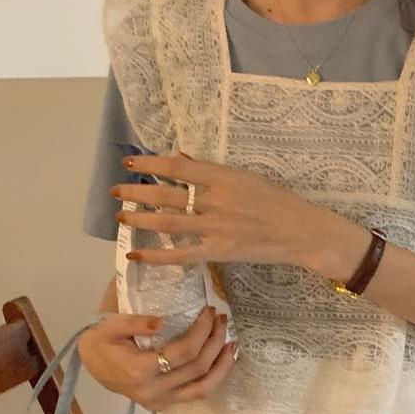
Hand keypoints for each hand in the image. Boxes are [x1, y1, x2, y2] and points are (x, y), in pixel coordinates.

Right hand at [80, 305, 235, 409]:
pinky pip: (195, 394)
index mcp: (140, 370)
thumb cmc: (103, 340)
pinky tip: (221, 361)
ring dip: (221, 365)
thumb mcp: (112, 325)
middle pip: (196, 368)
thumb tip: (162, 321)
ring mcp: (160, 402)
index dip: (201, 330)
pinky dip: (213, 378)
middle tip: (221, 318)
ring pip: (202, 389)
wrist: (92, 364)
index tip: (209, 310)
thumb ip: (136, 322)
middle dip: (214, 341)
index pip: (183, 352)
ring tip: (232, 343)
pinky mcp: (164, 405)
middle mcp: (153, 391)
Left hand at [116, 150, 308, 268]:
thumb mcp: (244, 175)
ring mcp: (214, 227)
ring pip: (168, 222)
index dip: (151, 164)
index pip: (177, 167)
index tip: (131, 162)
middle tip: (115, 189)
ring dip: (140, 218)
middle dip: (137, 191)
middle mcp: (214, 199)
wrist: (299, 229)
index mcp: (221, 176)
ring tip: (119, 215)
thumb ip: (209, 170)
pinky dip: (155, 254)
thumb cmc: (275, 198)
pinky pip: (180, 254)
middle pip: (167, 194)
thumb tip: (179, 158)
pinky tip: (136, 254)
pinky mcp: (217, 252)